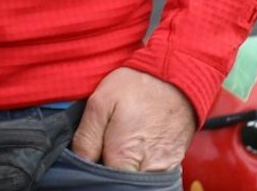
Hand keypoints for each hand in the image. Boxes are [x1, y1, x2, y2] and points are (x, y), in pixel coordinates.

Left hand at [70, 67, 196, 171]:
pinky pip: (154, 175)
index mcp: (125, 155)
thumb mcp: (100, 102)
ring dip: (126, 169)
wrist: (174, 76)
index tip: (91, 156)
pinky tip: (136, 150)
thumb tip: (80, 160)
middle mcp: (148, 167)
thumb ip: (87, 137)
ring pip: (138, 180)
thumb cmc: (136, 86)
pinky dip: (143, 167)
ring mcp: (165, 167)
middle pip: (122, 182)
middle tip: (105, 148)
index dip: (92, 170)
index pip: (103, 181)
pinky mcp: (176, 163)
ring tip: (120, 146)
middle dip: (110, 170)